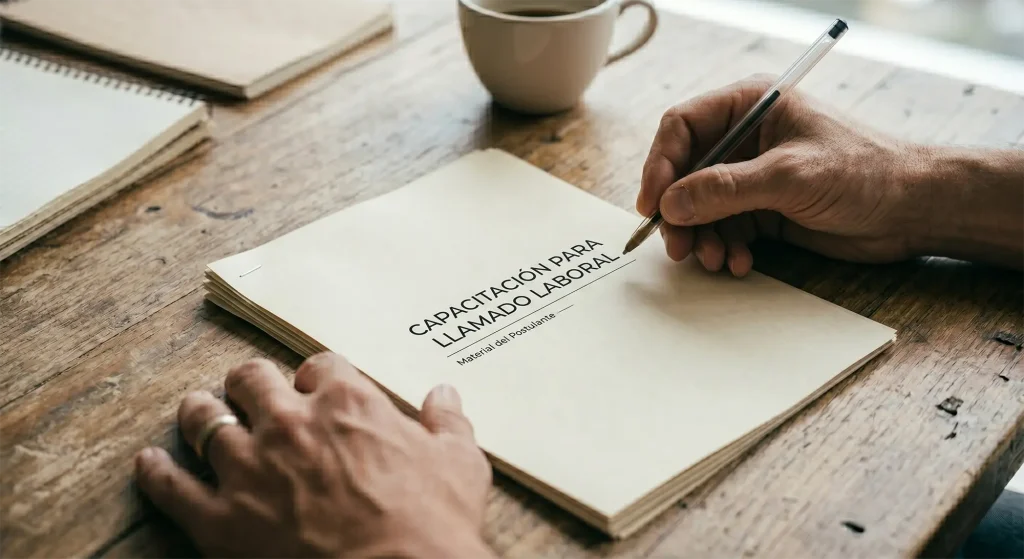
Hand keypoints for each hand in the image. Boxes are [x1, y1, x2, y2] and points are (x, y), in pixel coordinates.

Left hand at [135, 353, 494, 558]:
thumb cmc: (432, 526)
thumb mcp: (459, 465)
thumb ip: (447, 424)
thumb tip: (444, 396)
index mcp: (347, 403)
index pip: (320, 365)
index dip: (316, 375)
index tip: (315, 386)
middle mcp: (290, 424)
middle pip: (251, 380)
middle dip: (250, 382)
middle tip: (249, 389)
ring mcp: (249, 470)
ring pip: (204, 420)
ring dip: (201, 412)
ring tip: (198, 410)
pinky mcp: (220, 520)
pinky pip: (172, 487)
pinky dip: (157, 473)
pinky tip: (150, 464)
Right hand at [638, 74, 926, 275]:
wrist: (913, 209)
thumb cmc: (866, 171)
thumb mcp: (790, 176)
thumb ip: (726, 188)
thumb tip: (672, 203)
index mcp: (751, 106)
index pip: (683, 127)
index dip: (660, 165)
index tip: (652, 203)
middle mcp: (746, 139)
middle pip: (685, 172)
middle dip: (679, 212)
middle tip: (678, 245)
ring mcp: (753, 176)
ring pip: (701, 207)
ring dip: (702, 237)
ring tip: (715, 260)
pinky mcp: (764, 210)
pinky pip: (725, 229)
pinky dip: (725, 248)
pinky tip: (739, 263)